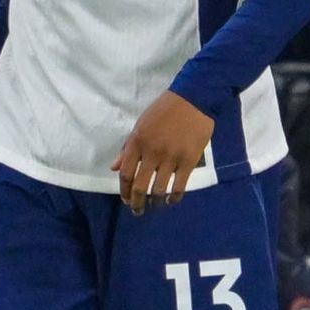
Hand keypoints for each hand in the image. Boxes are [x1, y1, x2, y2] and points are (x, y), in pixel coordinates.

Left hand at [114, 91, 215, 211]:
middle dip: (136, 203)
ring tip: (155, 206)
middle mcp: (152, 152)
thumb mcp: (141, 124)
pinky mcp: (189, 161)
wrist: (193, 99)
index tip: (126, 199)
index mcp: (137, 142)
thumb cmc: (164, 110)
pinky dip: (174, 197)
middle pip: (140, 186)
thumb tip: (115, 167)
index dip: (124, 190)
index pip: (126, 173)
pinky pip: (179, 186)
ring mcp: (171, 158)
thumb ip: (128, 147)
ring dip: (155, 202)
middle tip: (137, 211)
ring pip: (159, 189)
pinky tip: (171, 201)